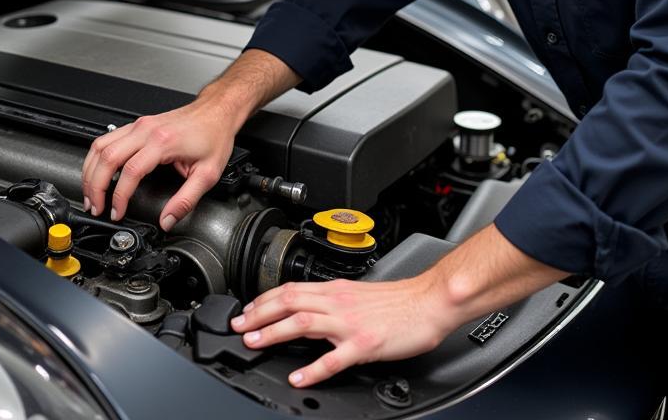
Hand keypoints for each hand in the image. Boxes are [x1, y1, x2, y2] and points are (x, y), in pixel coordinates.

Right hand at [81, 97, 236, 228]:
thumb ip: (186, 200)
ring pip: (101, 145)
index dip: (119, 196)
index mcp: (163, 142)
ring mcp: (140, 125)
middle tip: (95, 207)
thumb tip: (168, 220)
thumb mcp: (208, 173)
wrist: (216, 111)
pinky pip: (107, 138)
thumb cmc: (213, 135)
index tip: (116, 212)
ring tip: (91, 193)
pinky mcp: (138, 124)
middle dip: (95, 186)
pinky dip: (97, 157)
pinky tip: (96, 171)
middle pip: (107, 157)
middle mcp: (147, 130)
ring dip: (91, 171)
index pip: (130, 172)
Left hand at [229, 275, 451, 387]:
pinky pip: (333, 358)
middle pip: (289, 302)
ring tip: (254, 343)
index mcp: (336, 289)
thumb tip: (312, 309)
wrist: (429, 301)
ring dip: (273, 333)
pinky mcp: (364, 344)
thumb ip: (334, 300)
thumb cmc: (399, 300)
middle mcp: (338, 302)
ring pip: (302, 323)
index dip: (264, 299)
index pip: (291, 289)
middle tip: (238, 326)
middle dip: (258, 314)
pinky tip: (298, 378)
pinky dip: (312, 369)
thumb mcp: (359, 293)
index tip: (247, 310)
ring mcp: (349, 323)